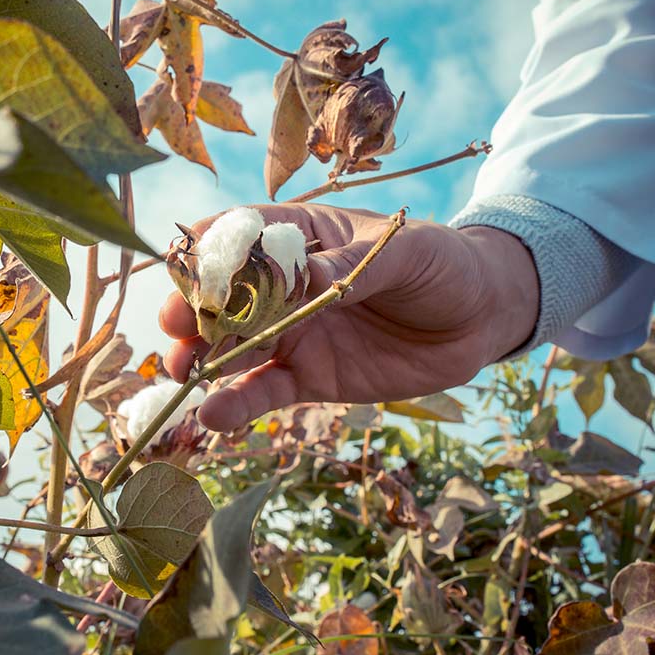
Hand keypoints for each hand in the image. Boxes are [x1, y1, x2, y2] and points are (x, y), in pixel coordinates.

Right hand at [159, 203, 538, 430]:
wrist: (478, 318)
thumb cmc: (439, 264)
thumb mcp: (404, 253)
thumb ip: (353, 267)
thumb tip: (309, 277)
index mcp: (300, 238)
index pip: (240, 237)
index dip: (209, 252)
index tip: (184, 270)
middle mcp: (282, 287)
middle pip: (223, 297)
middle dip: (194, 310)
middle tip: (176, 328)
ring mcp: (291, 334)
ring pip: (231, 348)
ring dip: (201, 360)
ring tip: (182, 374)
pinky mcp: (306, 378)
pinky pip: (262, 393)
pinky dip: (235, 406)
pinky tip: (212, 417)